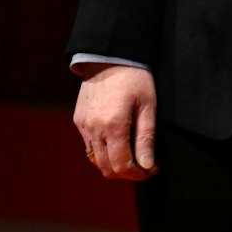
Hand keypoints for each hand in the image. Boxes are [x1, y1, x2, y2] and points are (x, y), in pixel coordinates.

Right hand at [71, 64, 158, 179]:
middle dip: (127, 173)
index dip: (138, 173)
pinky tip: (118, 144)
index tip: (152, 170)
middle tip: (144, 167)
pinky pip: (89, 146)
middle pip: (106, 168)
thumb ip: (146, 137)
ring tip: (133, 157)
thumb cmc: (135, 79)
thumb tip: (147, 165)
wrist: (109, 58)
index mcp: (113, 126)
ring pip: (95, 160)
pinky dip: (103, 153)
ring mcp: (83, 126)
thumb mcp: (148, 105)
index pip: (122, 165)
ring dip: (114, 164)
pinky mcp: (79, 121)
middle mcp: (94, 130)